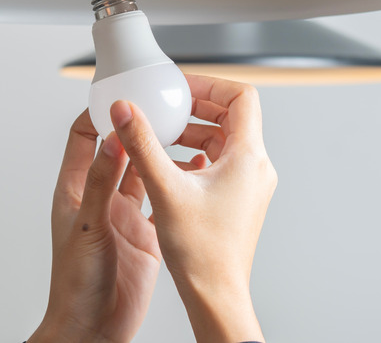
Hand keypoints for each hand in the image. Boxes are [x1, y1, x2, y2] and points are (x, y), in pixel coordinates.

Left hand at [29, 110, 165, 342]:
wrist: (93, 326)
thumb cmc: (76, 283)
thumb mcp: (89, 225)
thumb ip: (101, 182)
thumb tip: (113, 139)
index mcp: (75, 190)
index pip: (82, 137)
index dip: (97, 113)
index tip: (120, 95)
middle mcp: (100, 197)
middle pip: (118, 150)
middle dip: (137, 128)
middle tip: (161, 107)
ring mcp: (124, 215)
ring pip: (145, 172)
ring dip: (161, 154)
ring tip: (185, 133)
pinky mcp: (146, 234)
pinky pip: (164, 200)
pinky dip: (177, 184)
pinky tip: (194, 172)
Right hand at [109, 75, 276, 342]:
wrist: (215, 295)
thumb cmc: (201, 253)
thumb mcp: (164, 188)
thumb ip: (142, 144)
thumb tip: (125, 111)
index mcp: (247, 158)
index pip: (242, 97)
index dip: (211, 85)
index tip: (183, 88)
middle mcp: (255, 168)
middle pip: (233, 117)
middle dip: (198, 108)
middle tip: (169, 107)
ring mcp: (248, 185)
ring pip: (225, 141)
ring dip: (195, 132)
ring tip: (164, 135)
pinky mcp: (238, 200)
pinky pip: (220, 163)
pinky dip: (197, 155)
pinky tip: (170, 165)